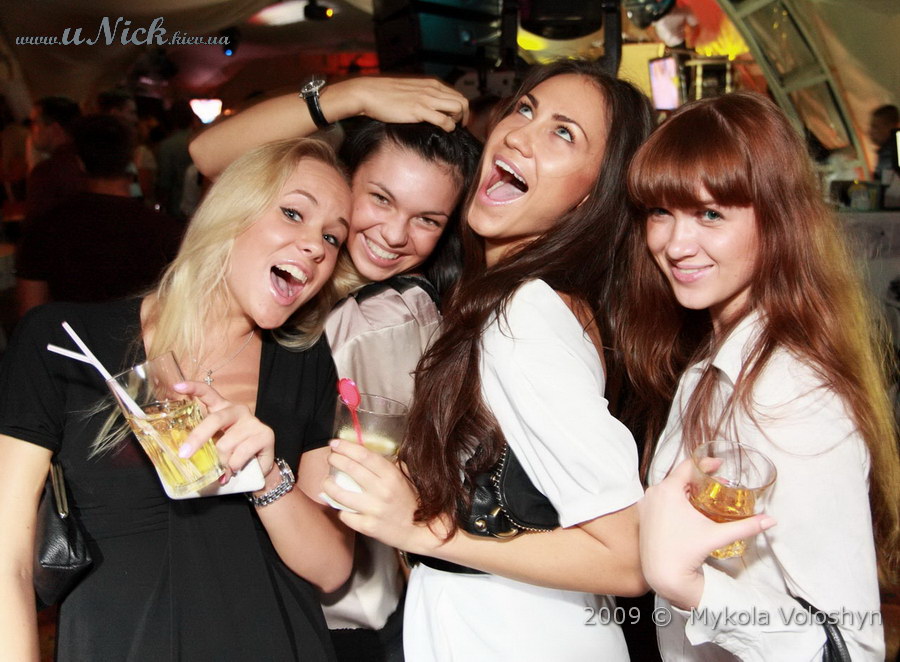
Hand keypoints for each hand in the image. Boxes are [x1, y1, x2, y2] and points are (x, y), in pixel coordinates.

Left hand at [172, 381, 275, 480]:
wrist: (259, 467)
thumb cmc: (232, 453)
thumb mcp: (215, 445)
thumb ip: (204, 444)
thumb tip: (185, 454)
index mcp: (222, 409)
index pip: (208, 393)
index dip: (193, 388)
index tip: (177, 386)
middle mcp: (238, 411)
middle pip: (215, 420)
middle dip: (197, 438)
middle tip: (184, 454)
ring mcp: (253, 421)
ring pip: (225, 444)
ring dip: (221, 462)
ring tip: (224, 469)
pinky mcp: (265, 434)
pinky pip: (240, 454)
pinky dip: (234, 466)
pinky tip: (237, 468)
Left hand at [321, 439, 438, 552]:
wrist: (422, 531)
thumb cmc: (414, 501)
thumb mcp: (406, 477)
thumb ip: (391, 464)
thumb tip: (368, 452)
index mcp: (392, 476)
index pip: (364, 456)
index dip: (346, 447)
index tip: (336, 443)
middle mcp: (382, 491)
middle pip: (350, 470)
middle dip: (335, 460)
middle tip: (330, 457)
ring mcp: (373, 510)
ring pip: (340, 494)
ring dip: (328, 484)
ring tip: (327, 481)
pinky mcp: (367, 527)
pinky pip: (345, 515)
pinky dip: (341, 509)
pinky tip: (341, 505)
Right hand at [326, 77, 468, 131]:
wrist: (368, 93)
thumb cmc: (386, 93)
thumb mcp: (410, 89)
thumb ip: (423, 94)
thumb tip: (430, 105)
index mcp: (431, 83)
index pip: (457, 94)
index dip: (462, 108)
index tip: (458, 119)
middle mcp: (432, 89)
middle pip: (462, 101)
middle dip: (464, 116)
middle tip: (458, 126)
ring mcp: (426, 99)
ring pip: (457, 109)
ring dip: (458, 121)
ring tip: (449, 128)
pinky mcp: (419, 110)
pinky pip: (444, 120)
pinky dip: (448, 127)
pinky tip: (443, 130)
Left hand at [639, 458, 776, 608]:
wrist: (663, 574)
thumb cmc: (687, 552)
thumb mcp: (718, 534)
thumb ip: (746, 526)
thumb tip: (771, 520)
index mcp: (668, 490)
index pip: (687, 466)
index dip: (705, 463)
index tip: (718, 464)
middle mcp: (653, 493)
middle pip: (677, 477)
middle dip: (698, 478)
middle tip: (715, 482)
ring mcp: (645, 505)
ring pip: (668, 488)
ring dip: (685, 488)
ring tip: (703, 494)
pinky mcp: (642, 516)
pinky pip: (659, 500)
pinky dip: (673, 499)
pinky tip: (687, 507)